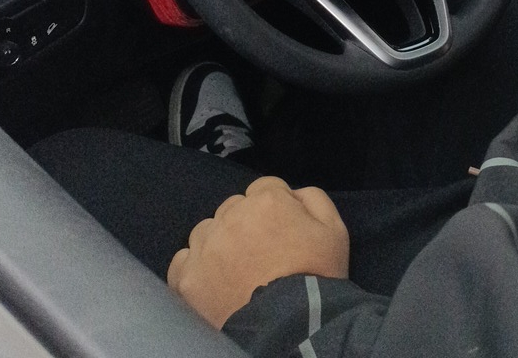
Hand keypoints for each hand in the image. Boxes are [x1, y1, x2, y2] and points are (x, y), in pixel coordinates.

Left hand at [167, 176, 349, 328]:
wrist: (292, 328)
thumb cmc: (317, 276)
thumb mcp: (334, 229)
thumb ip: (312, 198)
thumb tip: (292, 193)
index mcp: (267, 200)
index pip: (266, 188)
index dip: (276, 208)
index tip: (282, 230)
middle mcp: (231, 216)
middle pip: (234, 207)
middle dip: (247, 222)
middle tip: (261, 252)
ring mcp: (205, 247)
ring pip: (207, 230)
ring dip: (219, 242)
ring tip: (236, 269)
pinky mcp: (188, 278)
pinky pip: (183, 260)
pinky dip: (195, 267)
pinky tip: (212, 281)